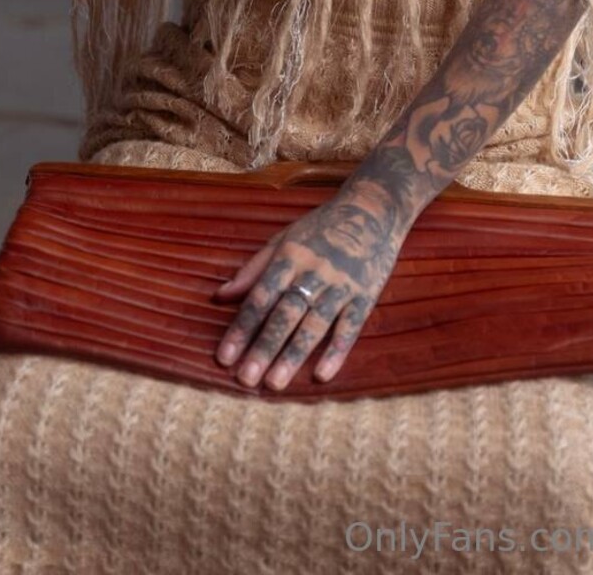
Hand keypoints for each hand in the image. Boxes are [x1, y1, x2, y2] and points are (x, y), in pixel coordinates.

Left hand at [212, 181, 408, 389]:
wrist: (374, 209)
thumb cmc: (322, 226)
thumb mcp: (285, 238)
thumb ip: (253, 269)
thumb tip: (219, 296)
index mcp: (290, 256)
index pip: (260, 297)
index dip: (241, 328)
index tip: (224, 357)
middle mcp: (314, 271)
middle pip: (285, 314)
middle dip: (263, 347)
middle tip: (245, 379)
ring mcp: (342, 284)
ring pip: (314, 324)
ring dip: (293, 355)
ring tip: (274, 384)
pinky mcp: (366, 295)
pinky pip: (350, 327)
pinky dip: (336, 351)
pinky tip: (321, 375)